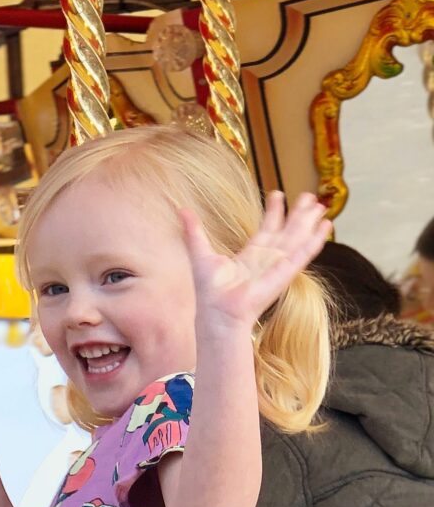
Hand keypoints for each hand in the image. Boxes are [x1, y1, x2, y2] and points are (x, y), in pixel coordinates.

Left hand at [180, 191, 330, 333]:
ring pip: (297, 238)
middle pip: (286, 232)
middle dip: (297, 214)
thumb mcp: (201, 254)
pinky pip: (304, 253)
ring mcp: (278, 265)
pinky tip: (325, 226)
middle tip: (308, 195)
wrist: (218, 311)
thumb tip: (181, 210)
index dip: (273, 212)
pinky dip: (315, 240)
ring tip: (320, 205)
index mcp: (250, 255)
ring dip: (309, 222)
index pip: (266, 229)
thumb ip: (194, 232)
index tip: (277, 194)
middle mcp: (266, 260)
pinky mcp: (286, 272)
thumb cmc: (209, 290)